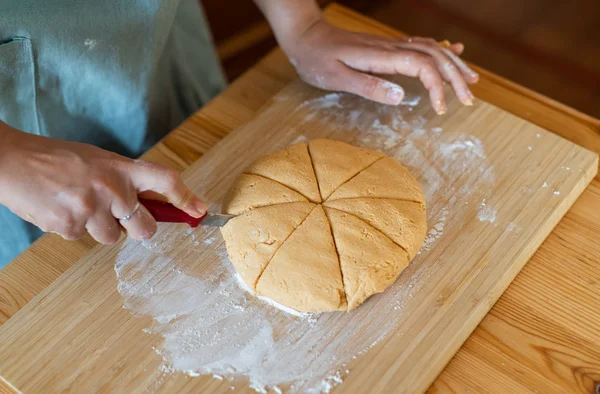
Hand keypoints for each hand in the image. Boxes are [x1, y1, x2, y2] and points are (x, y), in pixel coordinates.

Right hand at [0, 125, 205, 243]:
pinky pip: (82, 238)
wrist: (11, 161)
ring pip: (112, 238)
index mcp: (120, 168)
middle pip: (145, 228)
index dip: (186, 198)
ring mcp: (90, 209)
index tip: (199, 210)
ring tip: (78, 205)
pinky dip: (73, 228)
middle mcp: (111, 188)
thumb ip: (125, 180)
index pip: (165, 181)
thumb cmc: (57, 159)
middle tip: (121, 217)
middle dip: (137, 228)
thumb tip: (150, 203)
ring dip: (100, 227)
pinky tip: (59, 208)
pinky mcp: (68, 226)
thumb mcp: (98, 160)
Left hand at [283, 19, 478, 113]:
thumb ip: (368, 87)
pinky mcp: (386, 46)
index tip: (441, 110)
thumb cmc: (317, 60)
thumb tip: (401, 97)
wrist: (305, 36)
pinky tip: (452, 51)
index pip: (422, 67)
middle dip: (456, 77)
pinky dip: (441, 50)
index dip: (437, 87)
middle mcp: (391, 47)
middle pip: (434, 56)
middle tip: (471, 98)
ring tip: (472, 79)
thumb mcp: (336, 78)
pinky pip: (420, 44)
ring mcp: (390, 44)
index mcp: (382, 56)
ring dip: (453, 64)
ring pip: (432, 48)